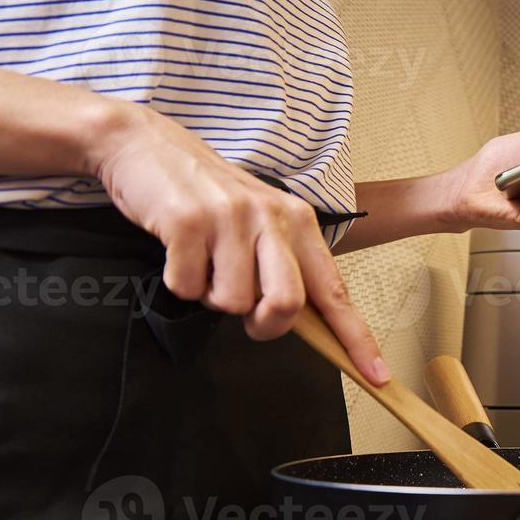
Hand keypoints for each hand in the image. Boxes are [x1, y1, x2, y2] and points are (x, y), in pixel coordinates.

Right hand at [89, 101, 388, 383]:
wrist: (144, 145)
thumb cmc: (206, 194)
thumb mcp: (260, 219)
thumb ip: (282, 265)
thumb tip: (297, 320)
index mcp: (299, 221)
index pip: (334, 290)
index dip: (355, 337)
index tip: (375, 375)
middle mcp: (271, 218)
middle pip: (286, 304)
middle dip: (264, 324)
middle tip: (246, 313)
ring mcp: (229, 219)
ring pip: (232, 303)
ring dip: (212, 295)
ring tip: (204, 261)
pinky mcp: (186, 223)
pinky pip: (187, 288)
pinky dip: (179, 282)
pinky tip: (178, 250)